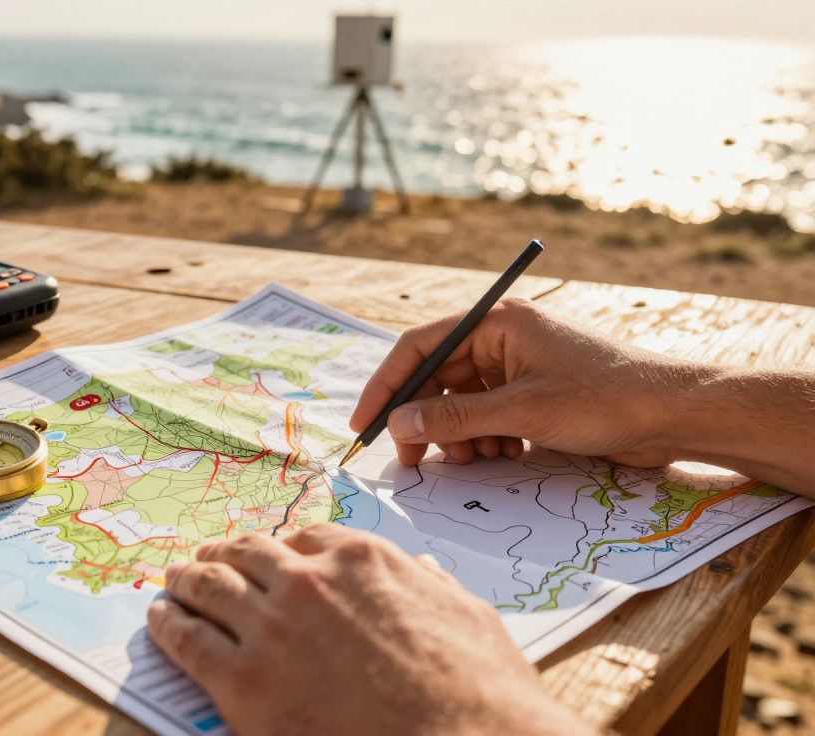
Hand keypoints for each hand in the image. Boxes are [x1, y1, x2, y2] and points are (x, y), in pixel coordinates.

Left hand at [147, 525, 590, 735]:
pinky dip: (167, 623)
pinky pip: (188, 639)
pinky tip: (159, 618)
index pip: (305, 536)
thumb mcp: (466, 616)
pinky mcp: (244, 682)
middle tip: (205, 560)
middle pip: (247, 553)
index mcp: (362, 560)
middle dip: (223, 555)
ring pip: (209, 586)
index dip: (280, 547)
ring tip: (172, 582)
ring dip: (186, 579)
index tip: (269, 557)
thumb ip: (432, 587)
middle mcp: (309, 582)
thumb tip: (423, 572)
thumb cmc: (479, 692)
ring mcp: (272, 629)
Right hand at [350, 298, 700, 467]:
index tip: (365, 424)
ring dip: (459, 435)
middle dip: (426, 421)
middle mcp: (504, 337)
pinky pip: (490, 414)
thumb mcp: (520, 412)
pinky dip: (486, 438)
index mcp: (497, 322)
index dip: (387, 386)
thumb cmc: (604, 399)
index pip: (420, 347)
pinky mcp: (537, 392)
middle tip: (413, 461)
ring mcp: (521, 364)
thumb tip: (398, 425)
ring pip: (463, 402)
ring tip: (475, 460)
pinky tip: (502, 457)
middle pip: (439, 378)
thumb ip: (453, 418)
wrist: (675, 415)